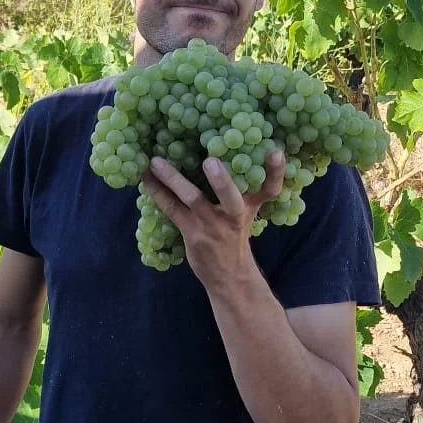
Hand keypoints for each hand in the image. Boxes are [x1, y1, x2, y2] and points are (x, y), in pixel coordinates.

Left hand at [142, 149, 286, 295]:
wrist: (229, 275)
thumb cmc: (235, 234)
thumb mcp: (246, 211)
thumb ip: (241, 186)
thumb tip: (221, 146)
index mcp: (252, 205)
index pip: (270, 188)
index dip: (276, 172)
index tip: (277, 152)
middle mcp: (234, 215)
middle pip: (232, 198)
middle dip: (221, 181)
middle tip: (210, 161)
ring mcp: (212, 225)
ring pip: (193, 199)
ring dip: (173, 179)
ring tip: (156, 162)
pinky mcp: (192, 233)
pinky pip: (172, 209)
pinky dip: (157, 192)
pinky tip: (144, 177)